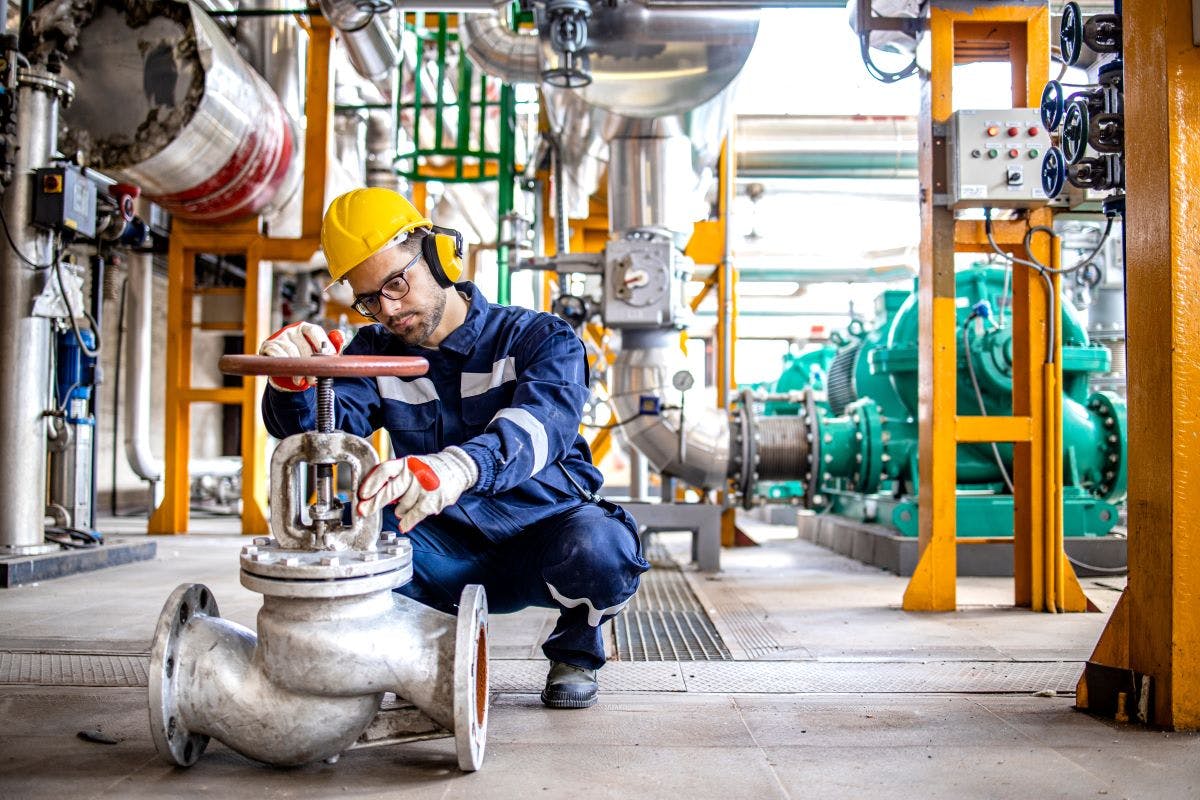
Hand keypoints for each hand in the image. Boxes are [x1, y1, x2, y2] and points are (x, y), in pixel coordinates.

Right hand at [258, 322, 344, 391]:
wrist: (288, 375)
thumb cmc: (306, 362)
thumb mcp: (321, 354)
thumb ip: (332, 345)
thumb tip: (341, 336)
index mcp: (305, 328)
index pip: (314, 331)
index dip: (322, 344)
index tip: (329, 358)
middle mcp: (292, 330)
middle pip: (304, 345)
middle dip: (311, 364)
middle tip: (315, 378)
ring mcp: (279, 337)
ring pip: (291, 352)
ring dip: (298, 369)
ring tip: (304, 381)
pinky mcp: (268, 346)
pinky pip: (278, 355)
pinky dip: (286, 366)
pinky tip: (292, 376)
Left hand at [357, 447, 478, 530]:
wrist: (457, 469)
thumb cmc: (429, 469)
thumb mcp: (411, 465)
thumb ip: (394, 477)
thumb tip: (372, 494)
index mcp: (406, 463)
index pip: (385, 471)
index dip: (372, 483)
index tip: (362, 494)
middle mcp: (414, 474)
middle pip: (389, 491)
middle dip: (374, 503)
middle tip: (364, 511)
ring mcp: (423, 488)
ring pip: (400, 508)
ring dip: (401, 510)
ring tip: (411, 502)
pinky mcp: (431, 502)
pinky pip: (412, 516)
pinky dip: (407, 522)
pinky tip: (404, 524)